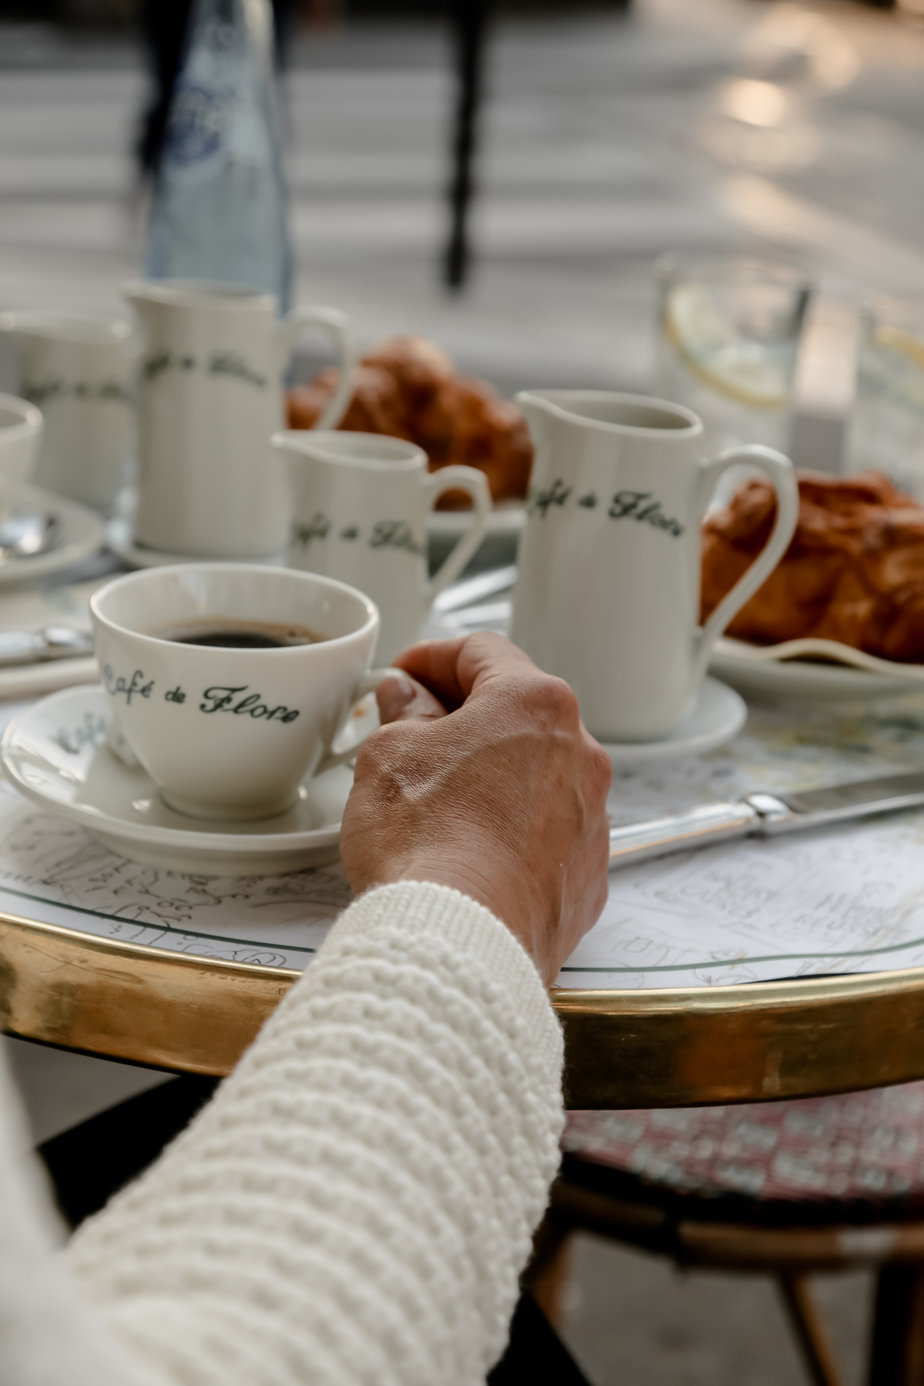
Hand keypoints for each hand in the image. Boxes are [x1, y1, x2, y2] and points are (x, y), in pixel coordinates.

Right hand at [340, 633, 611, 984]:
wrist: (461, 942)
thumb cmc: (427, 846)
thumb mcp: (389, 756)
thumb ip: (402, 714)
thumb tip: (407, 699)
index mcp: (535, 705)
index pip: (482, 652)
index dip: (431, 658)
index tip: (404, 676)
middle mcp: (580, 754)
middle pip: (517, 713)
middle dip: (464, 717)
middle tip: (412, 735)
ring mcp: (592, 818)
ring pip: (537, 776)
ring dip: (493, 776)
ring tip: (437, 801)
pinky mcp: (587, 876)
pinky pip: (548, 834)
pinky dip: (513, 831)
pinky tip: (469, 850)